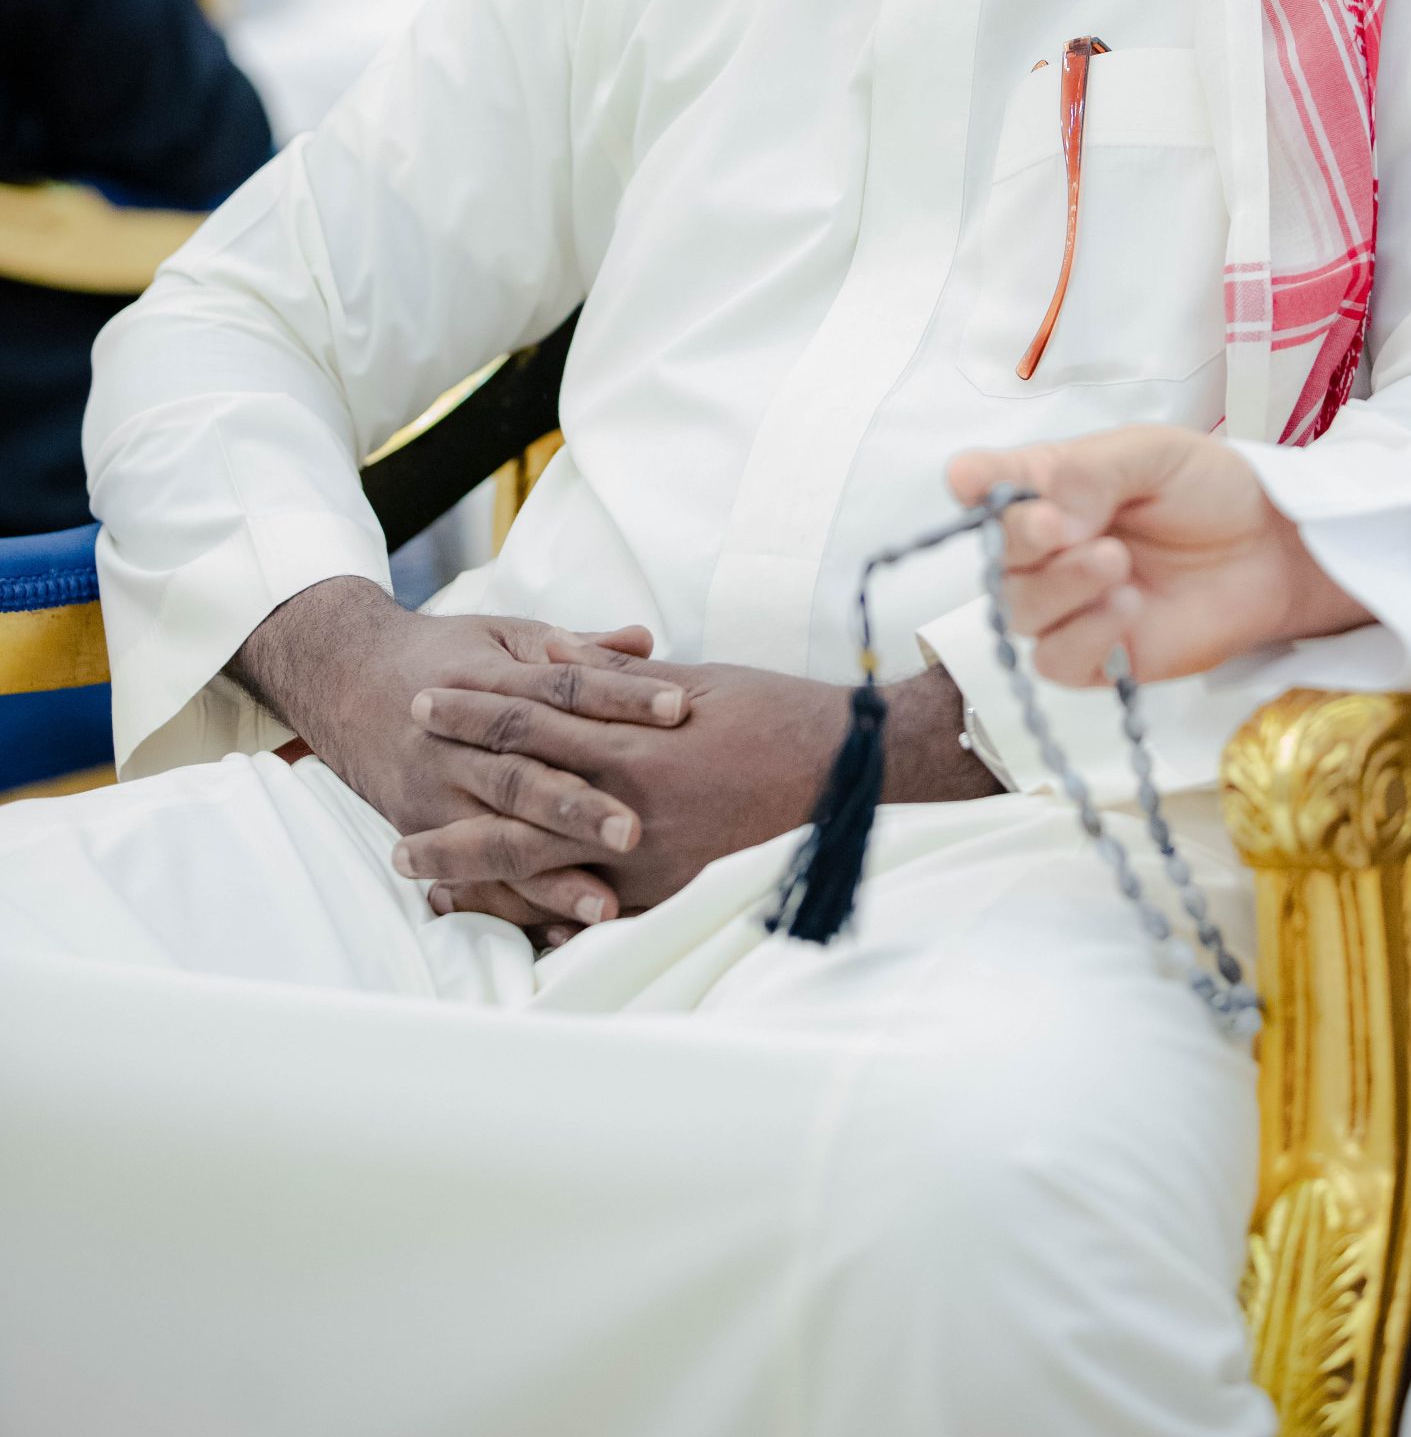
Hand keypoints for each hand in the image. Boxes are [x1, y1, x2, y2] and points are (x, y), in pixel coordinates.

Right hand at [228, 577, 687, 931]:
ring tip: (604, 905)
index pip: (560, 689)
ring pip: (494, 839)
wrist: (347, 682)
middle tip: (635, 829)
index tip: (678, 708)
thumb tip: (645, 641)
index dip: (620, 697)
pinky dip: (513, 910)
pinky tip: (559, 932)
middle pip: (521, 775)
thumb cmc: (448, 658)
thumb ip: (576, 648)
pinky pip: (470, 881)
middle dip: (577, 806)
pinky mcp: (423, 834)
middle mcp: (454, 743)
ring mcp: (434, 794)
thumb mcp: (505, 637)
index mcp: (484, 681)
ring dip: (548, 875)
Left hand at [392, 660, 996, 933]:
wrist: (841, 762)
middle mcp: (630, 804)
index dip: (468, 715)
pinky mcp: (671, 888)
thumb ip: (613, 680)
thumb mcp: (685, 679)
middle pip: (515, 812)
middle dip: (451, 824)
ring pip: (542, 874)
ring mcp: (649, 856)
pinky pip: (593, 913)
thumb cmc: (767, 708)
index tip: (420, 705)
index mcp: (628, 738)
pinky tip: (504, 928)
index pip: (525, 723)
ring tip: (427, 887)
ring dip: (479, 880)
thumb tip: (554, 655)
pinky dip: (543, 920)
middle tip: (395, 837)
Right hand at [946, 427, 1367, 686]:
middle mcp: (1048, 546)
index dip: (973, 482)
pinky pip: (1057, 660)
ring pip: (1020, 609)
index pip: (985, 483)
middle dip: (1020, 539)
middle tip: (1061, 527)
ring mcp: (1070, 604)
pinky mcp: (1099, 656)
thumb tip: (1044, 514)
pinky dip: (1083, 634)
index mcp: (1051, 486)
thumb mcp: (1155, 455)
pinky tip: (1126, 607)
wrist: (1274, 549)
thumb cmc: (1211, 490)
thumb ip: (1093, 473)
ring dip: (1060, 586)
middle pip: (997, 553)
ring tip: (1116, 562)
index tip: (973, 480)